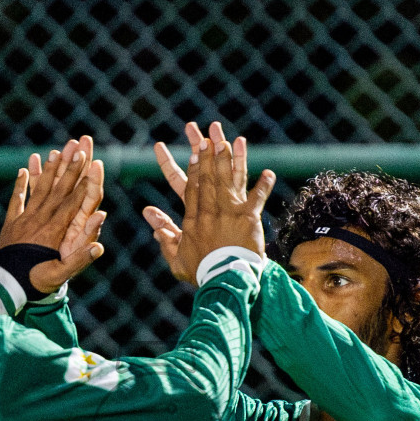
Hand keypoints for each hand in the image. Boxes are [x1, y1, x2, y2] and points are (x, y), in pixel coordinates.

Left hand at [0, 135, 106, 291]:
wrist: (3, 287)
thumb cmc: (35, 283)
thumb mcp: (60, 276)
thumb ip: (79, 260)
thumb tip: (99, 246)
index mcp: (53, 232)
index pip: (72, 202)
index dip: (82, 182)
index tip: (91, 162)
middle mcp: (39, 221)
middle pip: (58, 190)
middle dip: (70, 168)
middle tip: (78, 148)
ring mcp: (24, 221)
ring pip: (39, 190)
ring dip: (48, 170)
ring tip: (55, 152)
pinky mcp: (11, 224)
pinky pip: (16, 201)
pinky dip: (20, 185)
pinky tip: (23, 169)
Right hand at [141, 122, 273, 283]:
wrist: (225, 281)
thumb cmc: (202, 272)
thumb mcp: (177, 258)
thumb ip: (164, 237)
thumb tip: (149, 217)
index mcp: (193, 220)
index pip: (192, 189)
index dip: (194, 170)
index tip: (194, 154)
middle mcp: (210, 211)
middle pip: (208, 179)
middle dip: (208, 157)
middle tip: (208, 139)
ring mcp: (230, 213)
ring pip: (228, 181)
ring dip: (229, 160)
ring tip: (229, 142)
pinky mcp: (249, 218)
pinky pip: (257, 198)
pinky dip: (264, 185)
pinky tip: (269, 172)